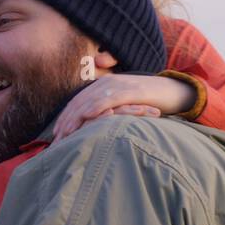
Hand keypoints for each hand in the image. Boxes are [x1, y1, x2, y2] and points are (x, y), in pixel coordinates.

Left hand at [51, 74, 194, 141]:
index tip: (54, 136)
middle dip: (65, 122)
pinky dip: (96, 108)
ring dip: (75, 118)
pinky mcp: (129, 91)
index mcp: (100, 87)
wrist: (171, 91)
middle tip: (55, 140)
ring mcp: (116, 86)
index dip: (64, 119)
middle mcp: (104, 84)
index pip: (75, 103)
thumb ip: (105, 113)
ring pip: (89, 101)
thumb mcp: (121, 106)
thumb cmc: (145, 102)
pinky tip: (87, 117)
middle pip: (78, 103)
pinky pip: (109, 99)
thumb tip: (90, 129)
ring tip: (65, 134)